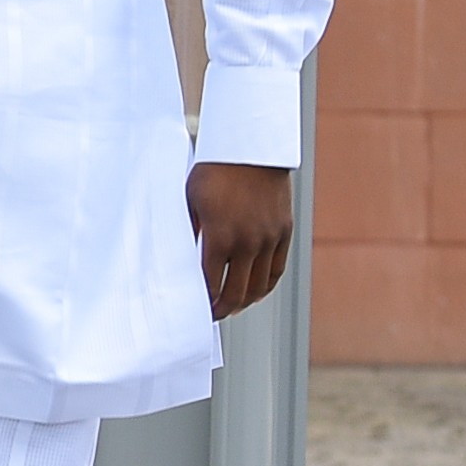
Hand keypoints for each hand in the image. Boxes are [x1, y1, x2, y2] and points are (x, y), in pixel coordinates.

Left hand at [190, 161, 294, 318]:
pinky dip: (265, 285)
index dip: (203, 300)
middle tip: (213, 315)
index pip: (210, 282)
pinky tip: (255, 292)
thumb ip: (188, 232)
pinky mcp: (284, 233)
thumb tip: (181, 260)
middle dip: (222, 308)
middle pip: (236, 291)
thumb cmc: (212, 172)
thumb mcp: (189, 201)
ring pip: (259, 285)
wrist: (251, 149)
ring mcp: (269, 239)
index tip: (195, 309)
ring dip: (245, 301)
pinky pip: (277, 270)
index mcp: (220, 236)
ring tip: (232, 307)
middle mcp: (248, 242)